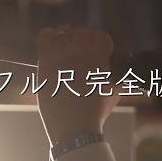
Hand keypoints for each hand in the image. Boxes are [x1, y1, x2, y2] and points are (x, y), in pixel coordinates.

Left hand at [36, 26, 119, 144]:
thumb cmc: (95, 113)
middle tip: (80, 49)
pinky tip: (52, 43)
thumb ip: (115, 77)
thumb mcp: (113, 93)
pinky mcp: (45, 62)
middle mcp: (81, 54)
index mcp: (100, 60)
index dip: (100, 41)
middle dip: (83, 38)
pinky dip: (49, 36)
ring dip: (66, 36)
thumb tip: (116, 70)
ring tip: (66, 45)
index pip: (101, 36)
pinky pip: (45, 38)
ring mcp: (62, 57)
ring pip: (63, 32)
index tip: (97, 49)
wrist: (74, 128)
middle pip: (82, 31)